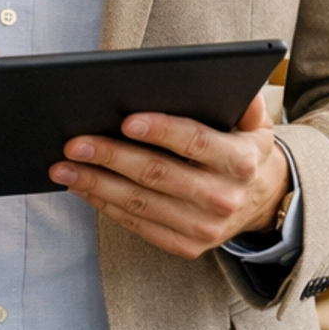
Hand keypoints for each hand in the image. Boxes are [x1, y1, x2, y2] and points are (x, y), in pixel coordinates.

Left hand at [47, 91, 288, 258]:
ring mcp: (204, 227)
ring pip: (140, 203)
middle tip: (75, 143)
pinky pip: (139, 225)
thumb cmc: (245, 153)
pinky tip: (84, 188)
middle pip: (158, 174)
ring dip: (97, 184)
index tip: (125, 121)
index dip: (161, 131)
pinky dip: (106, 206)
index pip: (197, 143)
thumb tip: (234, 83)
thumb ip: (247, 104)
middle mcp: (223, 197)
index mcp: (241, 161)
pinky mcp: (187, 246)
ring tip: (65, 167)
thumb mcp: (257, 125)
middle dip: (111, 157)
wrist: (263, 202)